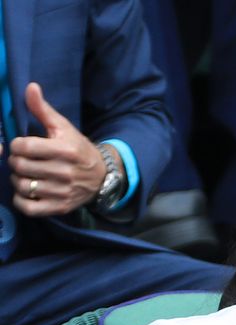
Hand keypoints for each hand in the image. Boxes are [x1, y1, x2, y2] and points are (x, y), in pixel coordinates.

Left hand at [7, 82, 108, 216]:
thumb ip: (43, 109)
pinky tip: (27, 192)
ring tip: (24, 175)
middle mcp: (65, 172)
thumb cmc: (78, 148)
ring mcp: (63, 192)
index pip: (24, 146)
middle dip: (15, 162)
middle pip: (20, 166)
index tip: (22, 146)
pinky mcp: (60, 207)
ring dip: (18, 180)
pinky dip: (22, 200)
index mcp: (65, 150)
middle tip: (22, 161)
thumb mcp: (63, 127)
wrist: (102, 176)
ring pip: (22, 186)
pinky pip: (28, 207)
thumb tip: (30, 87)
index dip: (17, 145)